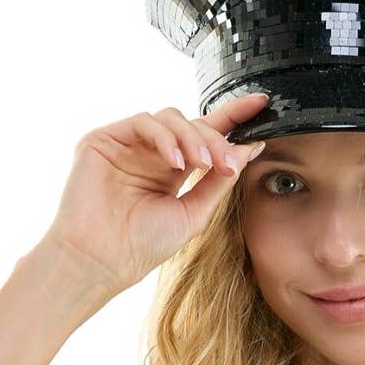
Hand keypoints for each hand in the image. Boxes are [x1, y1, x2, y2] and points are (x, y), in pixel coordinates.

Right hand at [41, 94, 268, 296]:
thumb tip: (250, 148)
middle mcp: (152, 153)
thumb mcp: (195, 212)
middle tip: (229, 163)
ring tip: (203, 165)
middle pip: (193, 124)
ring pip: (172, 117)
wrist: (102, 260)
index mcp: (173, 169)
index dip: (233, 116)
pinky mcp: (105, 139)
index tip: (261, 104)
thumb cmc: (143, 244)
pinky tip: (176, 163)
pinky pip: (145, 122)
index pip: (205, 134)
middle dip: (217, 139)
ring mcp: (128, 144)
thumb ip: (220, 180)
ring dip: (194, 137)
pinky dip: (166, 139)